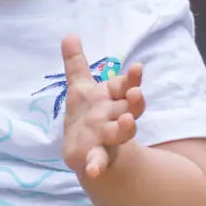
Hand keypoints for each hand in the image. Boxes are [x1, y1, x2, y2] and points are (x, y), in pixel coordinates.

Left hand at [60, 34, 145, 178]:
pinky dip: (97, 166)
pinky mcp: (96, 156)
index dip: (132, 78)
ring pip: (121, 133)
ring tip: (127, 123)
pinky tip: (92, 171)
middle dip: (135, 102)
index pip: (126, 86)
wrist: (84, 148)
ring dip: (126, 128)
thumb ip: (76, 63)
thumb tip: (69, 35)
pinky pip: (99, 161)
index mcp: (113, 99)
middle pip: (130, 109)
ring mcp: (107, 137)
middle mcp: (115, 117)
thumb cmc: (89, 113)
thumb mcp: (81, 87)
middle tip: (136, 94)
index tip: (136, 68)